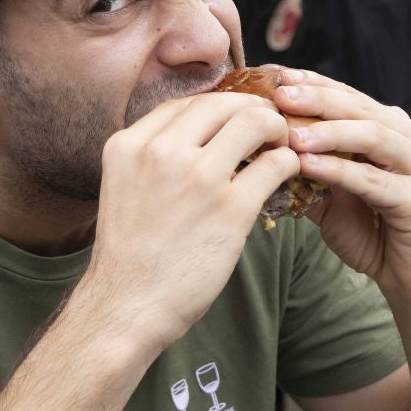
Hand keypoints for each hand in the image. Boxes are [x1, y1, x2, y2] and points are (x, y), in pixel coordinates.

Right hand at [75, 89, 300, 356]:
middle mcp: (161, 152)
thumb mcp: (122, 188)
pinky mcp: (232, 208)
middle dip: (251, 109)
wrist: (126, 307)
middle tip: (267, 127)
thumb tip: (192, 139)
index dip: (218, 106)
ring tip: (281, 145)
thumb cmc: (129, 256)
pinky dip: (288, 162)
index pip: (185, 103)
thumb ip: (150, 159)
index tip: (234, 119)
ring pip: (255, 121)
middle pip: (222, 103)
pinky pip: (276, 164)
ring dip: (275, 129)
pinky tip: (286, 174)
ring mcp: (198, 177)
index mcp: (128, 145)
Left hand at [276, 69, 410, 304]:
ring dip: (328, 132)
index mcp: (391, 128)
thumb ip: (308, 167)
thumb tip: (260, 144)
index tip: (275, 77)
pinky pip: (372, 179)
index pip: (348, 96)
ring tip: (291, 133)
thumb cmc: (371, 230)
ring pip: (371, 136)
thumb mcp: (331, 193)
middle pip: (359, 108)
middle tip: (279, 95)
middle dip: (316, 100)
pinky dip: (338, 170)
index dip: (312, 84)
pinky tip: (308, 166)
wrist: (410, 276)